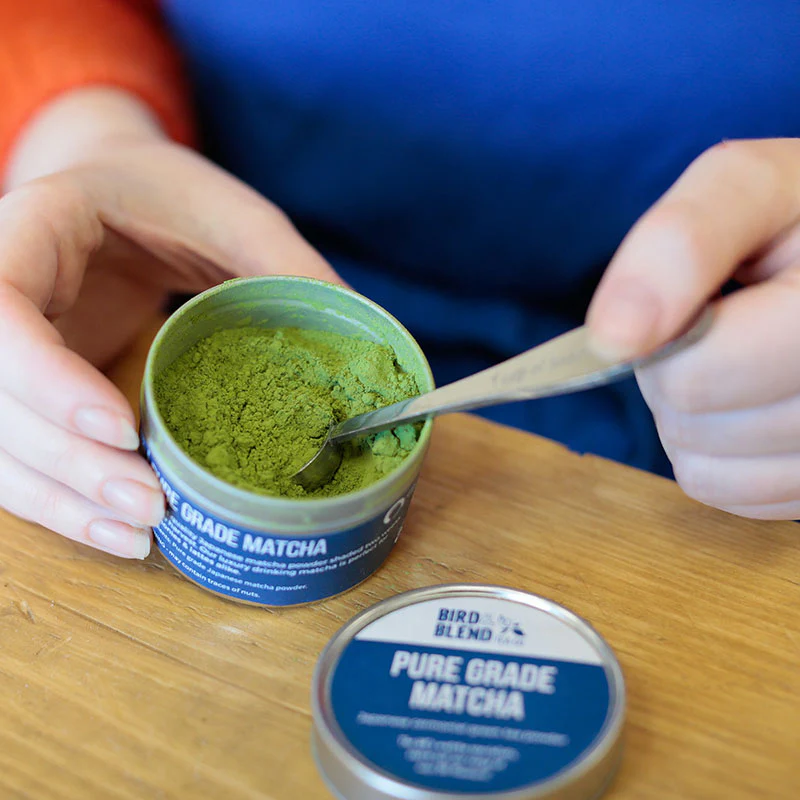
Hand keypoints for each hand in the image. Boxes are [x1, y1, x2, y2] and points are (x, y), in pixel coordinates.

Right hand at [0, 89, 340, 556]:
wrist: (122, 193)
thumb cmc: (171, 194)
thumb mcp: (237, 215)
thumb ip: (290, 268)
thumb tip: (364, 338)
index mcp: (37, 227)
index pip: (1, 310)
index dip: (48, 379)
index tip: (123, 427)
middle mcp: (5, 290)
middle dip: (68, 463)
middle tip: (151, 505)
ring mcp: (11, 351)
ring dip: (61, 500)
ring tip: (142, 535)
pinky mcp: (32, 390)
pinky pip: (21, 455)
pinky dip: (60, 502)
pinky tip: (116, 532)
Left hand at [587, 138, 799, 519]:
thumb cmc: (799, 218)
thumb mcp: (746, 187)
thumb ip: (680, 245)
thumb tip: (613, 339)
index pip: (697, 375)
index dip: (661, 345)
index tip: (675, 313)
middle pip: (696, 424)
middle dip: (675, 374)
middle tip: (715, 327)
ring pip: (708, 469)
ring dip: (693, 419)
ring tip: (738, 361)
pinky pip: (732, 497)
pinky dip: (719, 458)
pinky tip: (749, 405)